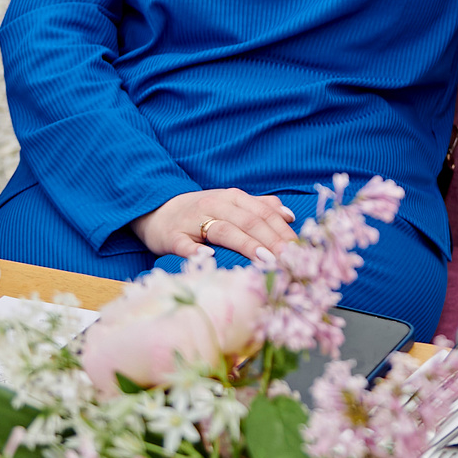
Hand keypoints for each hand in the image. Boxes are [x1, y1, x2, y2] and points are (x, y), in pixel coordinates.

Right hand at [132, 188, 298, 262]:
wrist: (156, 210)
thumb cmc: (200, 212)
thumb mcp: (230, 204)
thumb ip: (260, 207)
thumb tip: (289, 215)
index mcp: (233, 198)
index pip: (264, 213)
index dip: (283, 231)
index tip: (301, 250)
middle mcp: (216, 205)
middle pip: (249, 222)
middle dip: (272, 240)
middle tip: (290, 259)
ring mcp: (193, 221)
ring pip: (223, 230)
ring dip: (245, 244)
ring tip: (264, 259)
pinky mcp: (172, 236)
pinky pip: (184, 243)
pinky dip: (195, 250)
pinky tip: (208, 257)